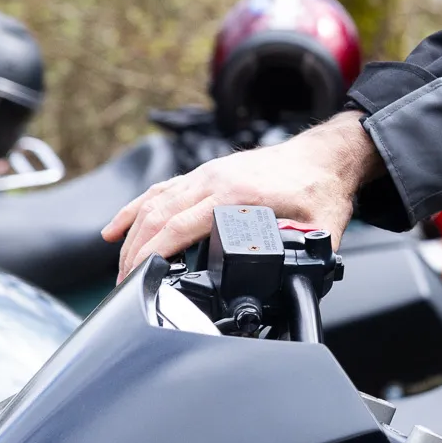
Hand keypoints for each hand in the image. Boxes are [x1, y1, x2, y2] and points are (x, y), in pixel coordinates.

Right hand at [101, 112, 379, 281]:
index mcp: (239, 195)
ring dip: (131, 236)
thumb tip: (296, 285)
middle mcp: (216, 180)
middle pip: (159, 216)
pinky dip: (134, 210)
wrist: (327, 155)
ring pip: (154, 203)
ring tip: (120, 270)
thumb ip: (305, 258)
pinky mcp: (207, 173)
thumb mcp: (322, 229)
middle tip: (123, 287)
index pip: (181, 226)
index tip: (136, 279)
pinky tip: (115, 230)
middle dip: (135, 254)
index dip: (153, 254)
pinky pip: (161, 190)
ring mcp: (208, 174)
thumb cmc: (322, 189)